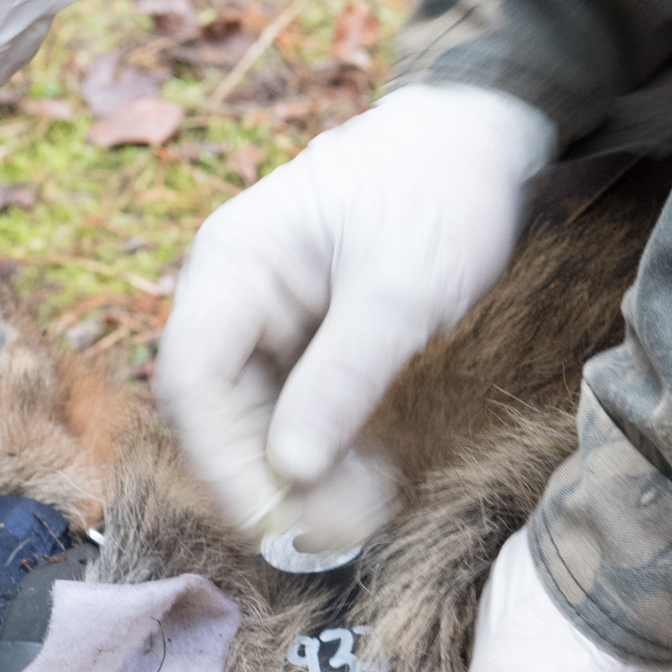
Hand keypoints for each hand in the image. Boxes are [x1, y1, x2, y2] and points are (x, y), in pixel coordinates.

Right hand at [154, 84, 556, 548]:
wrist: (481, 138)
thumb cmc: (439, 189)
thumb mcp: (400, 289)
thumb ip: (343, 378)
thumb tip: (291, 470)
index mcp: (232, 262)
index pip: (190, 379)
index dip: (221, 460)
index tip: (278, 517)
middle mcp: (231, 291)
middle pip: (213, 410)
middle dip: (267, 478)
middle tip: (337, 533)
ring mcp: (263, 315)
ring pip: (250, 419)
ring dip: (296, 475)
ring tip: (361, 515)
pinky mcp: (299, 337)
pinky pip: (288, 409)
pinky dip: (320, 451)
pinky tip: (364, 481)